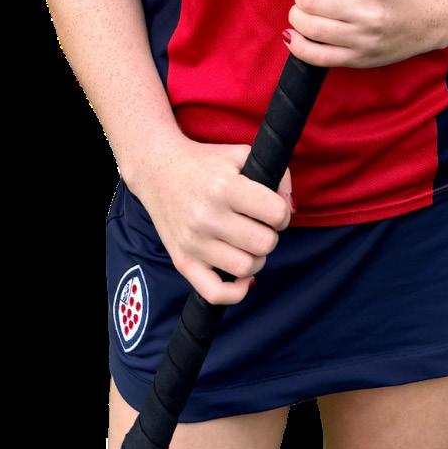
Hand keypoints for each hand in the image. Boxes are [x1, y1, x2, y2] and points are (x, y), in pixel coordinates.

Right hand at [136, 138, 292, 305]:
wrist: (157, 170)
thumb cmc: (204, 163)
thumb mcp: (241, 155)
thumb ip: (276, 175)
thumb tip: (290, 209)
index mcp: (224, 187)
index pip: (275, 213)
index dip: (281, 212)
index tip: (272, 209)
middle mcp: (207, 216)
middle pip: (264, 243)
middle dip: (270, 234)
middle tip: (259, 225)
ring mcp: (193, 242)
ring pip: (246, 268)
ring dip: (256, 258)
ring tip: (247, 242)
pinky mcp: (182, 261)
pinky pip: (215, 293)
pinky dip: (236, 291)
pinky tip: (242, 276)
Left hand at [286, 0, 447, 68]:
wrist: (433, 17)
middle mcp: (368, 12)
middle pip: (311, 1)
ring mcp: (364, 39)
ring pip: (311, 28)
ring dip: (297, 16)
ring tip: (303, 11)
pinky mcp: (360, 59)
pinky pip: (318, 57)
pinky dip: (297, 46)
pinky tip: (293, 35)